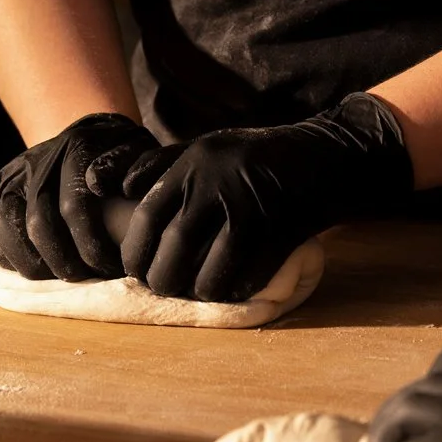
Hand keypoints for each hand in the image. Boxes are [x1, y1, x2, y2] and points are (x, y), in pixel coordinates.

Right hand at [0, 111, 158, 280]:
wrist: (86, 138)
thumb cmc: (119, 156)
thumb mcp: (137, 152)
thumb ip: (137, 167)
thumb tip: (114, 189)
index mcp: (76, 148)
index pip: (76, 205)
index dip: (93, 244)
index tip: (112, 266)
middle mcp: (38, 160)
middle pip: (41, 224)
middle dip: (65, 262)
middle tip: (87, 278)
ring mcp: (12, 177)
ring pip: (10, 229)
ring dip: (35, 264)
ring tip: (61, 277)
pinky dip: (8, 257)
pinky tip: (37, 269)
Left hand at [107, 93, 413, 300]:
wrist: (324, 160)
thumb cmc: (258, 158)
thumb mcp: (207, 148)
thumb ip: (161, 167)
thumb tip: (117, 189)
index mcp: (191, 163)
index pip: (144, 221)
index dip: (135, 255)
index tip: (138, 270)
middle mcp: (210, 185)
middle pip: (167, 257)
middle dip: (162, 283)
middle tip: (167, 288)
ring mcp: (241, 210)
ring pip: (198, 278)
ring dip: (194, 293)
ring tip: (197, 288)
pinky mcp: (269, 235)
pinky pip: (233, 282)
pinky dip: (227, 292)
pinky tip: (231, 284)